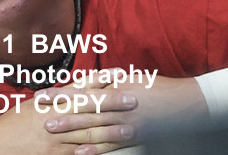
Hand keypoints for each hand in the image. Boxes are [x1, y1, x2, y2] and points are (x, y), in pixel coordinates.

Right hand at [0, 84, 136, 154]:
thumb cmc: (13, 124)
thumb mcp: (33, 106)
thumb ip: (57, 98)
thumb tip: (79, 89)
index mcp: (50, 101)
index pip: (80, 87)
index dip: (101, 80)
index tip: (120, 73)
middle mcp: (54, 117)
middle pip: (88, 108)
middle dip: (112, 103)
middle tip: (134, 99)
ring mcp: (55, 138)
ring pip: (88, 133)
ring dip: (111, 130)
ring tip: (131, 128)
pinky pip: (79, 154)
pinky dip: (96, 152)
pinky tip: (111, 150)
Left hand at [38, 74, 207, 153]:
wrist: (187, 105)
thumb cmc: (157, 88)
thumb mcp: (131, 78)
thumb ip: (108, 81)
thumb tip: (88, 81)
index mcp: (116, 89)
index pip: (82, 91)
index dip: (61, 94)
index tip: (42, 95)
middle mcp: (119, 107)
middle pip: (84, 111)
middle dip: (62, 114)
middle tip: (40, 117)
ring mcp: (127, 124)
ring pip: (95, 128)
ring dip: (72, 131)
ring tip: (53, 132)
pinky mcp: (135, 138)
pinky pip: (112, 145)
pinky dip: (95, 150)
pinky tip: (79, 153)